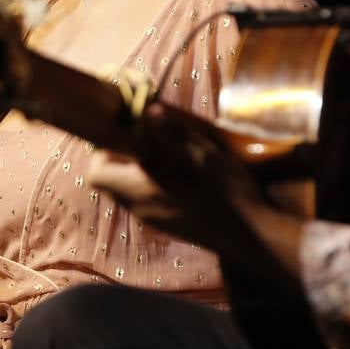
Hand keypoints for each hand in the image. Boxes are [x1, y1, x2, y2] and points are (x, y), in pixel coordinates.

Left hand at [89, 102, 302, 280]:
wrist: (253, 239)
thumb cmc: (228, 196)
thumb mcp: (203, 158)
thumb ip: (173, 134)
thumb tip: (149, 109)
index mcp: (140, 191)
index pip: (96, 174)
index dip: (101, 151)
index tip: (121, 132)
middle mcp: (139, 208)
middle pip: (108, 182)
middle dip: (117, 157)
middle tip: (141, 136)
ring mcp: (153, 220)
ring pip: (126, 191)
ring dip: (134, 169)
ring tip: (162, 150)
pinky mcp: (168, 224)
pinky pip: (143, 199)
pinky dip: (149, 182)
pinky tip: (178, 172)